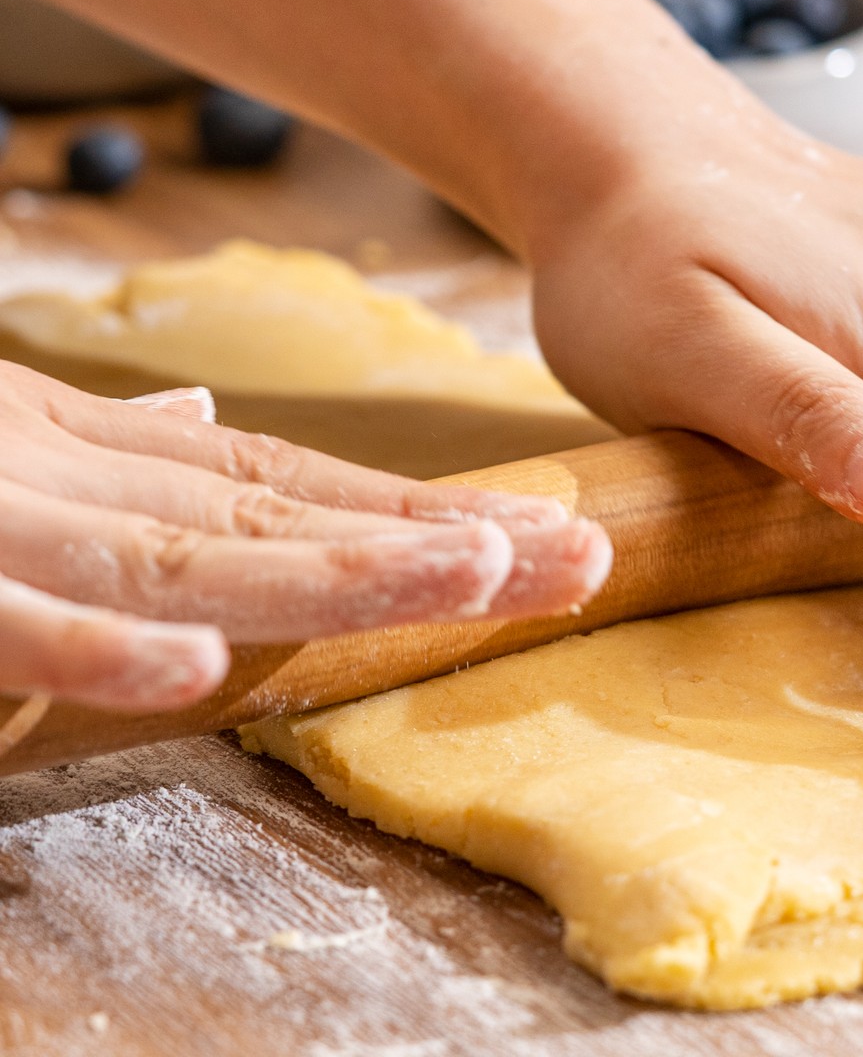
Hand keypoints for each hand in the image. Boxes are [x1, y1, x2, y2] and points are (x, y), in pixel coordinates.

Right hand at [0, 363, 610, 711]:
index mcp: (91, 449)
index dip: (419, 512)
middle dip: (437, 542)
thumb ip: (110, 448)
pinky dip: (99, 647)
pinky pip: (11, 628)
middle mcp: (67, 478)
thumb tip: (201, 419)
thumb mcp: (2, 439)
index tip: (542, 533)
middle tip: (580, 554)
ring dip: (335, 570)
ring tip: (477, 571)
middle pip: (279, 519)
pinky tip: (194, 668)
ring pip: (184, 562)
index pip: (284, 486)